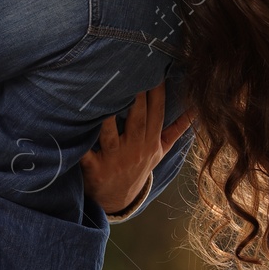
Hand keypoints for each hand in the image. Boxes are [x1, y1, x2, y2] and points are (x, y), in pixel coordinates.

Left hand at [80, 84, 194, 214]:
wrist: (119, 199)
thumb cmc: (139, 166)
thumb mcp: (161, 150)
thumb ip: (177, 129)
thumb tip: (197, 110)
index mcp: (151, 142)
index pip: (157, 113)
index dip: (157, 92)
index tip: (155, 70)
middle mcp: (135, 150)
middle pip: (137, 119)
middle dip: (135, 97)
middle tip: (129, 73)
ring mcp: (114, 160)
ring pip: (110, 134)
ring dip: (107, 117)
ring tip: (103, 95)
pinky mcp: (94, 169)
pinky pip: (86, 155)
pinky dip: (80, 146)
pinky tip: (71, 129)